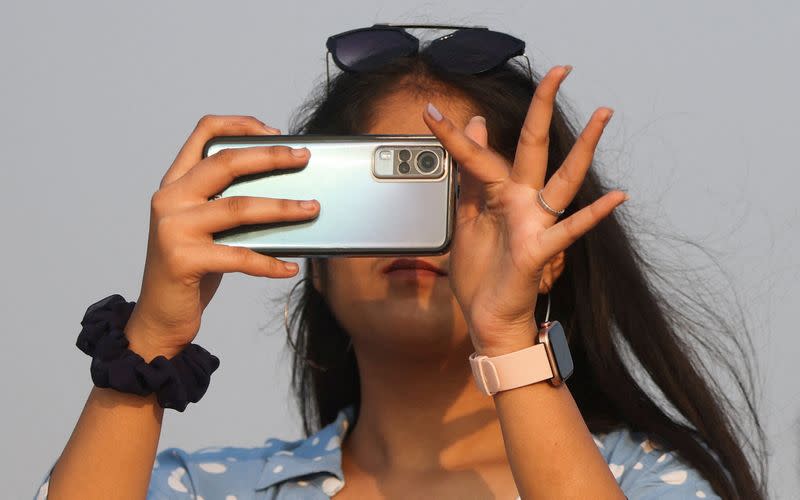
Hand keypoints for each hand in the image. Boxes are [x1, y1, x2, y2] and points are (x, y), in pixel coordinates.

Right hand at [126, 115, 319, 359]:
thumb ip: (228, 204)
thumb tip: (285, 192)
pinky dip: (270, 263)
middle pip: (226, 163)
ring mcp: (173, 228)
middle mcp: (169, 199)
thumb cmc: (192, 268)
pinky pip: (240, 256)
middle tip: (303, 158)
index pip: (203, 133)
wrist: (160, 315)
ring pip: (239, 207)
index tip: (275, 132)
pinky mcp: (183, 259)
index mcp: (175, 184)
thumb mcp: (205, 227)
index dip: (240, 124)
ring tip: (312, 209)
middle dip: (270, 156)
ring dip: (282, 208)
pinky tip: (291, 267)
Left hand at [423, 65, 627, 355]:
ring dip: (585, 148)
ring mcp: (534, 223)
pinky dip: (593, 215)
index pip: (479, 154)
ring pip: (563, 179)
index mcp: (499, 194)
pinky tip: (616, 197)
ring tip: (604, 115)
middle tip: (559, 70)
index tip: (431, 109)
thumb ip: (470, 177)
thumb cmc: (481, 273)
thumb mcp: (466, 217)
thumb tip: (477, 129)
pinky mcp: (540, 250)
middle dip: (544, 107)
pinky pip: (569, 229)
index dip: (455, 133)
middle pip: (534, 147)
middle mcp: (522, 202)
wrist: (488, 318)